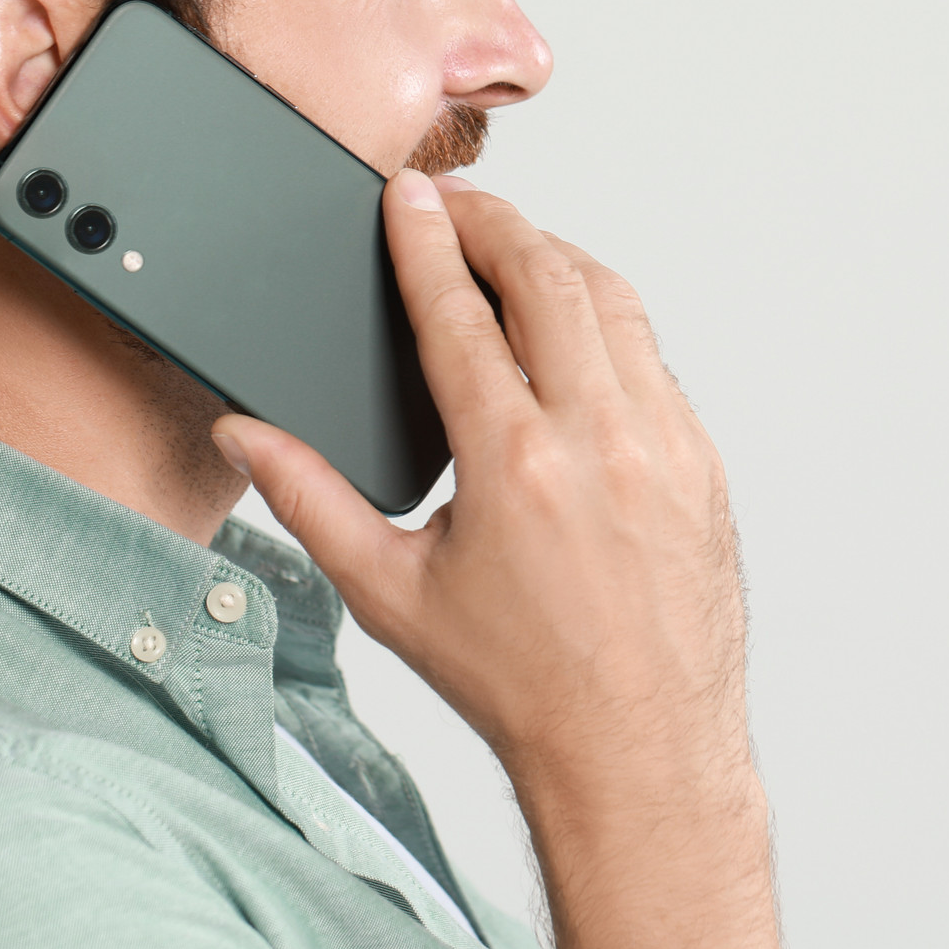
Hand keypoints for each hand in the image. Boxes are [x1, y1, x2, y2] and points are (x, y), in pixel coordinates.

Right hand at [213, 170, 840, 948]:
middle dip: (496, 223)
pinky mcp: (704, 465)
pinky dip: (609, 324)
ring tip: (512, 250)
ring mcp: (666, 446)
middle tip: (455, 205)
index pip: (461, 312)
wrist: (641, 751)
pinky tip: (575, 332)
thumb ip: (310, 501)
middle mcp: (600, 439)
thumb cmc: (518, 688)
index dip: (426, 240)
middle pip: (548, 277)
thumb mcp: (390, 596)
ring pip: (615, 305)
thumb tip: (244, 433)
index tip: (407, 198)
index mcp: (514, 464)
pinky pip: (655, 360)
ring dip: (559, 261)